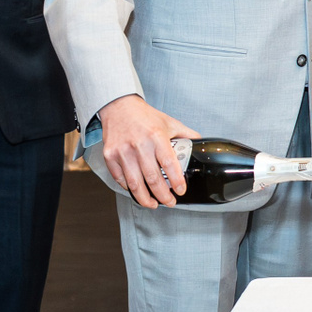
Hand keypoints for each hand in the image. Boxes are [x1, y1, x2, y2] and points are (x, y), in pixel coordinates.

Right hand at [98, 94, 200, 208]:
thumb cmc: (145, 116)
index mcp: (157, 136)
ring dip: (145, 199)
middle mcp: (139, 145)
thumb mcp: (169, 122)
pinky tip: (138, 191)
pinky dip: (129, 189)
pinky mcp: (110, 157)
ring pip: (135, 184)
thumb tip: (201, 145)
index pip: (169, 164)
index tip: (181, 190)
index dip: (177, 181)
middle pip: (153, 179)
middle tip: (170, 202)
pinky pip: (120, 179)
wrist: (119, 107)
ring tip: (153, 204)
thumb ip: (186, 135)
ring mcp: (123, 152)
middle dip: (163, 196)